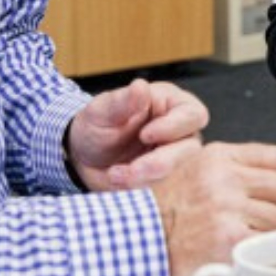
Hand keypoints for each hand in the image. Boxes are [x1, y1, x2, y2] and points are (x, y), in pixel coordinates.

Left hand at [66, 79, 207, 190]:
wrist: (82, 158)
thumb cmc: (97, 125)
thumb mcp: (101, 111)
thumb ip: (122, 101)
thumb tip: (140, 86)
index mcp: (170, 104)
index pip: (193, 114)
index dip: (174, 126)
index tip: (146, 135)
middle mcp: (179, 132)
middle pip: (190, 148)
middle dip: (160, 161)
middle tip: (132, 168)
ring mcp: (174, 159)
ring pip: (177, 172)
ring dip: (146, 177)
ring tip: (115, 174)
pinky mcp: (163, 181)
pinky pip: (162, 189)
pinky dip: (139, 188)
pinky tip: (118, 181)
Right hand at [151, 143, 275, 275]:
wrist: (137, 242)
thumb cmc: (163, 214)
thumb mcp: (196, 174)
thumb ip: (235, 172)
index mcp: (220, 157)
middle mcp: (225, 177)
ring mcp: (227, 207)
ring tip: (262, 242)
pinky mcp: (228, 238)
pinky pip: (270, 242)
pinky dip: (267, 252)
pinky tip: (252, 255)